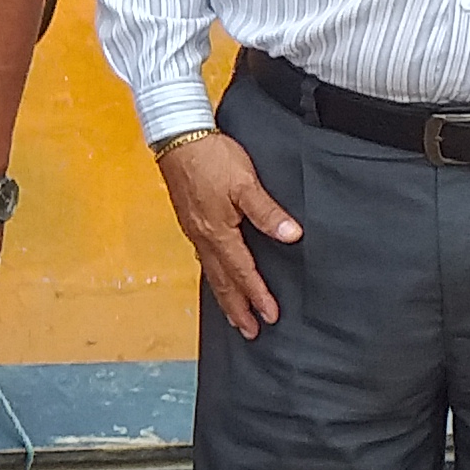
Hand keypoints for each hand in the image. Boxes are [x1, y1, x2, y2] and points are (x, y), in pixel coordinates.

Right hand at [157, 129, 300, 340]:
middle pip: (222, 282)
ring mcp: (194, 230)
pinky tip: (216, 274)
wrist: (178, 138)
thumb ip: (267, 211)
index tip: (271, 316)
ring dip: (224, 295)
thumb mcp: (246, 183)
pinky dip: (213, 275)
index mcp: (218, 232)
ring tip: (233, 313)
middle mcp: (203, 237)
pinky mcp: (190, 220)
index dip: (258, 295)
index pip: (243, 272)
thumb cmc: (211, 158)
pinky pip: (203, 258)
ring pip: (211, 272)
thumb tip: (291, 235)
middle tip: (249, 331)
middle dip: (236, 308)